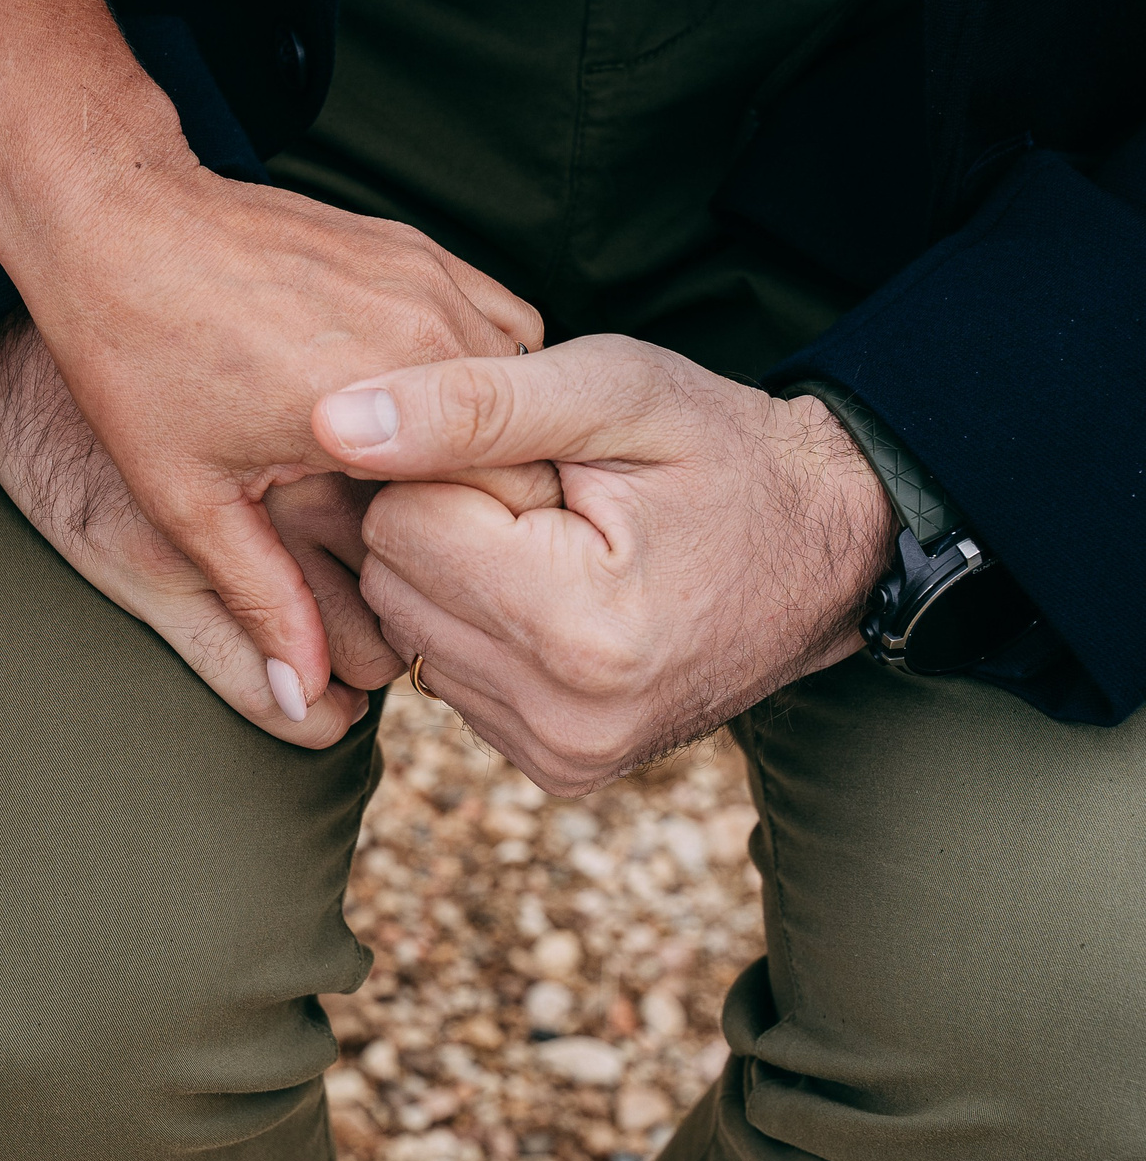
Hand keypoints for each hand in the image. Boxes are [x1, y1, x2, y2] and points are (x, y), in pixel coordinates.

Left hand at [0, 131, 543, 719]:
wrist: (113, 222)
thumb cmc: (136, 360)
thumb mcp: (191, 501)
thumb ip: (262, 601)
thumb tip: (303, 702)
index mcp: (379, 405)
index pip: (501, 505)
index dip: (490, 560)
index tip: (459, 589)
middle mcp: (426, 332)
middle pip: (526, 446)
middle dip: (502, 504)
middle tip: (459, 550)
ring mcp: (430, 280)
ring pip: (523, 385)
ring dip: (499, 438)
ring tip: (445, 488)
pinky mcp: (419, 250)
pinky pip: (496, 325)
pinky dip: (481, 376)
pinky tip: (431, 416)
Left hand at [312, 336, 896, 794]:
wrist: (829, 549)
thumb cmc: (722, 451)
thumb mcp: (610, 389)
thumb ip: (467, 402)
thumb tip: (331, 424)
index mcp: (580, 625)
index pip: (399, 523)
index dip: (454, 468)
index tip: (542, 464)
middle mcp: (565, 716)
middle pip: (390, 582)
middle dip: (448, 524)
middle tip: (553, 503)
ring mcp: (563, 756)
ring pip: (407, 629)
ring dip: (460, 576)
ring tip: (561, 548)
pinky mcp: (559, 771)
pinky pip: (447, 675)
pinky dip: (482, 627)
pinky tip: (557, 598)